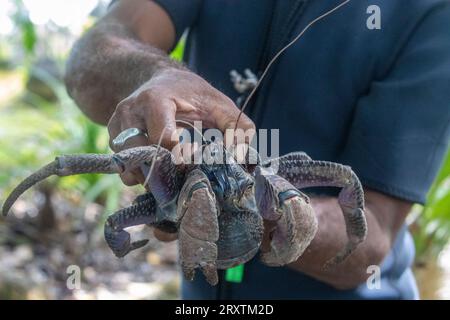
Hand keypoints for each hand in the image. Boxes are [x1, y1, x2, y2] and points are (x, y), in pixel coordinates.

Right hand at [107, 68, 254, 239]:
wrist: (160, 80)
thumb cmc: (192, 94)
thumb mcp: (219, 103)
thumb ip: (238, 126)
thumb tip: (242, 157)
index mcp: (156, 100)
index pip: (163, 139)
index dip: (181, 159)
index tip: (195, 165)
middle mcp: (129, 112)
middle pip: (141, 156)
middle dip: (164, 172)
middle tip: (183, 178)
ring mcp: (117, 125)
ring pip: (129, 165)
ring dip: (151, 177)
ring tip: (172, 177)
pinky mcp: (113, 137)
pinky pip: (124, 167)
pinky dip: (141, 176)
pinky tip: (159, 172)